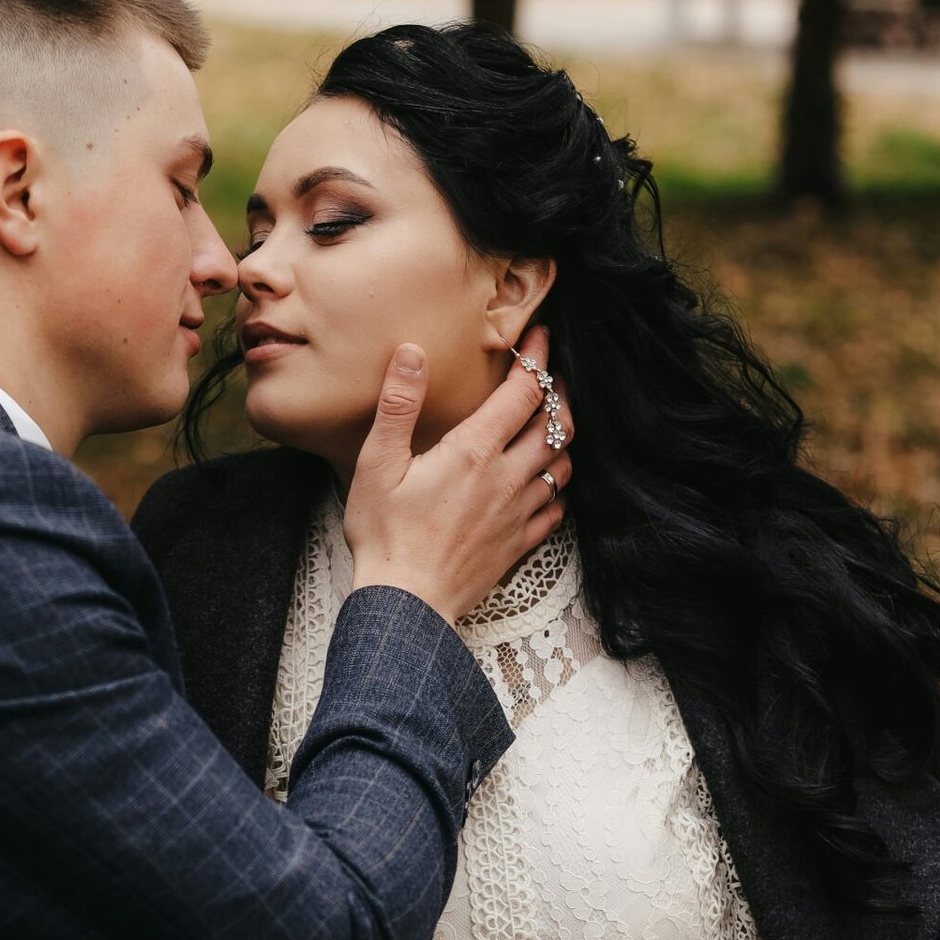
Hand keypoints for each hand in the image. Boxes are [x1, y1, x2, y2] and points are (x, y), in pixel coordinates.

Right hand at [343, 323, 571, 625]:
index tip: (540, 336)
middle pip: (556, 425)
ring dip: (562, 440)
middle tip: (551, 379)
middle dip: (558, 394)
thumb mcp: (377, 464)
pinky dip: (558, 488)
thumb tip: (412, 353)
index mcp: (474, 452)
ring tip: (552, 426)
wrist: (404, 603)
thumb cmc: (384, 534)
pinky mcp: (517, 545)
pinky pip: (555, 509)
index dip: (537, 359)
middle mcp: (506, 478)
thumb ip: (398, 406)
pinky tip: (546, 484)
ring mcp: (516, 513)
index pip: (524, 392)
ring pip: (562, 465)